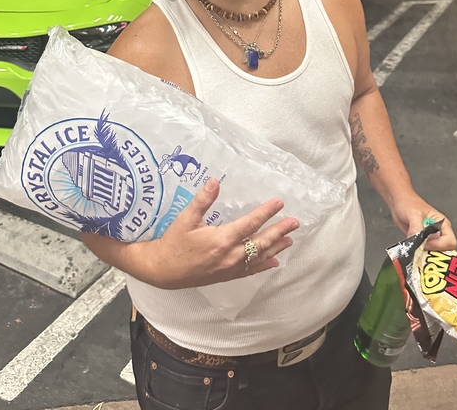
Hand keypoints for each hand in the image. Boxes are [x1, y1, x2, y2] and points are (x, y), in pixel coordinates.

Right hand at [145, 178, 298, 289]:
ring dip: (275, 248)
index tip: (279, 203)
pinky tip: (273, 262)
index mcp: (221, 240)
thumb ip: (202, 200)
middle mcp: (230, 256)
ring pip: (258, 257)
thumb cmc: (173, 242)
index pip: (250, 224)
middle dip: (279, 231)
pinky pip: (250, 271)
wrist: (162, 271)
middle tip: (294, 222)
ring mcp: (229, 268)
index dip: (266, 213)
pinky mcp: (226, 276)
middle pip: (260, 242)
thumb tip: (215, 181)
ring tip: (290, 240)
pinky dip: (263, 265)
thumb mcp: (185, 219)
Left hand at [389, 191, 456, 250]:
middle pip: (444, 250)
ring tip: (413, 249)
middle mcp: (439, 232)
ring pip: (433, 253)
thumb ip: (416, 227)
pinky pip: (423, 252)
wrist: (398, 202)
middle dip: (432, 252)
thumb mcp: (413, 214)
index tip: (425, 243)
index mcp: (443, 224)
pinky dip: (418, 253)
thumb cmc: (408, 203)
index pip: (450, 241)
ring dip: (424, 254)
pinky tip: (411, 249)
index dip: (439, 245)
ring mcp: (430, 238)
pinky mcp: (421, 242)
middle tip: (419, 248)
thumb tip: (417, 241)